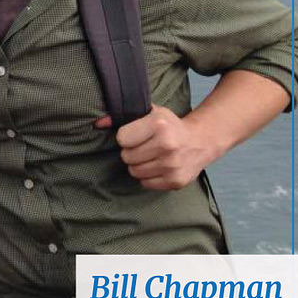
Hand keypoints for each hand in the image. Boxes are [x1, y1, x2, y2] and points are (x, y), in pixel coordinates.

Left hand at [94, 105, 221, 189]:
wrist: (200, 141)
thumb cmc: (169, 126)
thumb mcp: (149, 113)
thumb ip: (121, 116)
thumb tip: (97, 123)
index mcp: (159, 125)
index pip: (122, 139)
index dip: (127, 137)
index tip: (138, 134)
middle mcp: (167, 145)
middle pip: (126, 157)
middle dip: (132, 152)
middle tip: (145, 146)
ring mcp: (173, 165)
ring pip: (134, 171)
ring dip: (139, 165)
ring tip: (151, 156)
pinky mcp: (176, 181)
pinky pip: (145, 183)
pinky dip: (148, 176)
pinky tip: (159, 166)